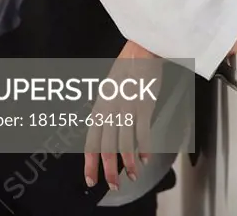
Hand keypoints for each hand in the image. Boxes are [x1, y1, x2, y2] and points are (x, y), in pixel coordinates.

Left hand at [84, 41, 161, 191]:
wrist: (141, 50)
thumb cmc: (127, 69)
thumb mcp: (109, 90)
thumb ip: (108, 111)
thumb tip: (109, 132)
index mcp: (100, 108)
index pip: (92, 142)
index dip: (90, 163)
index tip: (91, 180)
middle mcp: (111, 110)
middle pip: (107, 147)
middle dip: (109, 170)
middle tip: (113, 185)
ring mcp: (127, 108)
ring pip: (125, 143)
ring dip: (129, 162)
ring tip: (133, 175)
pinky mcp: (144, 105)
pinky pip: (143, 132)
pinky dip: (145, 147)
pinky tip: (146, 158)